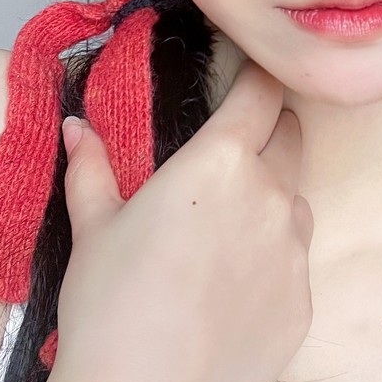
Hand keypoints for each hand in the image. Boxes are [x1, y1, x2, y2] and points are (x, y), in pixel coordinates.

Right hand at [46, 60, 313, 381]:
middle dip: (269, 131)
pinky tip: (234, 284)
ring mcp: (293, 249)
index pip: (261, 94)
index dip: (260, 78)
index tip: (255, 73)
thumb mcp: (93, 226)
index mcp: (221, 161)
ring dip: (273, 198)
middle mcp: (269, 194)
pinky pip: (297, 258)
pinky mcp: (304, 298)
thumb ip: (92, 166)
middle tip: (238, 147)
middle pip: (290, 137)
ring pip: (295, 199)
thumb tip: (77, 128)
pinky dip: (275, 257)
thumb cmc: (111, 308)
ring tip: (227, 229)